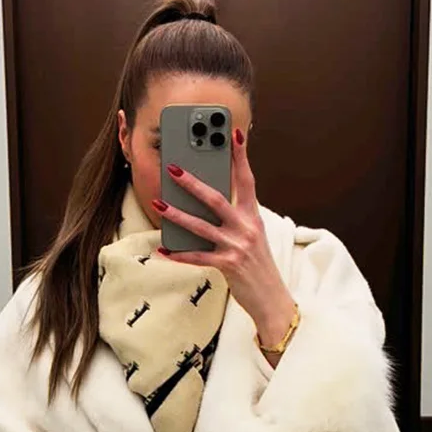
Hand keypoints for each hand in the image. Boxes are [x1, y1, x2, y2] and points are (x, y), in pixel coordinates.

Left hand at [153, 128, 296, 348]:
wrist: (272, 298)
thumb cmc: (258, 266)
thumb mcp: (253, 236)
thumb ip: (236, 218)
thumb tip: (209, 203)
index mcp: (253, 217)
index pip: (247, 180)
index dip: (240, 156)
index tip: (234, 133)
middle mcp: (246, 228)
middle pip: (216, 199)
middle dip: (193, 183)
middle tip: (174, 169)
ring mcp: (237, 247)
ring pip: (201, 226)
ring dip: (177, 215)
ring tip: (159, 204)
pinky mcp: (227, 266)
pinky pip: (198, 257)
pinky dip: (179, 253)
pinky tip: (163, 248)